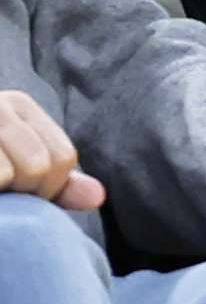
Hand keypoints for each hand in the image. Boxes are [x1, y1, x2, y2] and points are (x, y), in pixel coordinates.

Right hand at [0, 91, 105, 209]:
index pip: (62, 158)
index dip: (48, 188)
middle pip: (38, 166)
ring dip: (1, 194)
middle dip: (21, 191)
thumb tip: (98, 197)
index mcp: (19, 106)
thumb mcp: (19, 166)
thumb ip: (59, 183)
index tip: (21, 192)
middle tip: (2, 190)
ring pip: (8, 175)